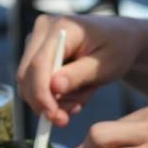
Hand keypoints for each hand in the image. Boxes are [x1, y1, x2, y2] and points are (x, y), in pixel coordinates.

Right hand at [17, 14, 141, 127]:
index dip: (41, 93)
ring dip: (51, 100)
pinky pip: (33, 82)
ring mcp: (36, 40)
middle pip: (26, 74)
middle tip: (65, 120)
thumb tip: (54, 87)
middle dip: (44, 102)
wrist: (120, 39)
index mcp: (63, 27)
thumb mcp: (105, 65)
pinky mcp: (36, 53)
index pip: (39, 64)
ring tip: (79, 101)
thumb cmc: (118, 48)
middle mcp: (43, 29)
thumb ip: (79, 75)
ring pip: (28, 82)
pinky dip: (50, 96)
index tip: (53, 116)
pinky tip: (72, 95)